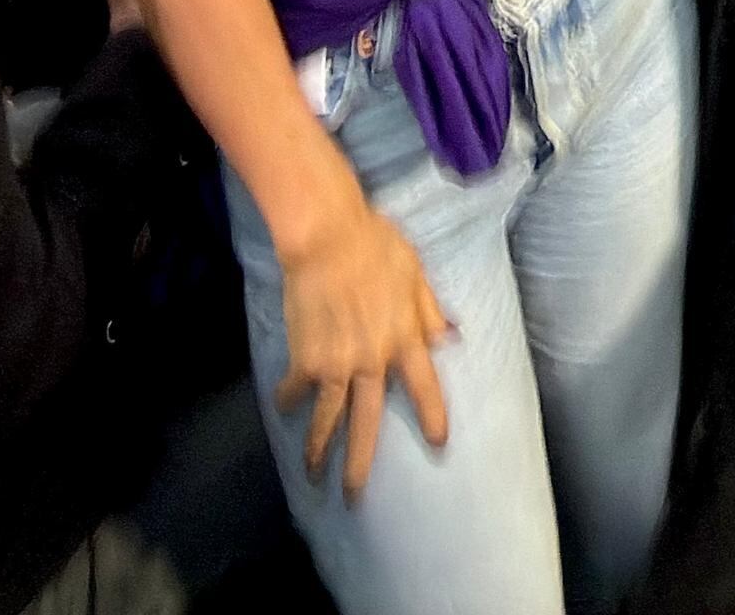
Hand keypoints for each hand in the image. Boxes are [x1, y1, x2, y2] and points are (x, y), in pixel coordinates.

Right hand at [273, 190, 455, 492]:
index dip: (433, 418)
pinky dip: (289, 400)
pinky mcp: (305, 358)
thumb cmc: (375, 245)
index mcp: (405, 340)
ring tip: (313, 473)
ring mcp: (337, 364)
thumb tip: (448, 338)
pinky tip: (285, 408)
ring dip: (318, 450)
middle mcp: (372, 361)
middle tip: (354, 497)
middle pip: (367, 423)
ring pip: (328, 419)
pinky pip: (297, 389)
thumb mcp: (415, 272)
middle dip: (359, 464)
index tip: (439, 445)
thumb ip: (429, 310)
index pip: (425, 389)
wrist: (326, 237)